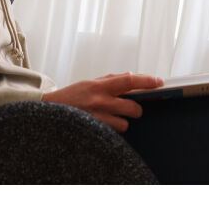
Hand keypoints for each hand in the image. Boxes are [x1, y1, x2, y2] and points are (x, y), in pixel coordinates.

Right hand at [41, 72, 161, 132]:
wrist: (49, 111)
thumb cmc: (71, 97)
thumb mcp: (90, 83)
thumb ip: (110, 80)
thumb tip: (130, 76)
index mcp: (100, 86)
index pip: (129, 81)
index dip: (146, 81)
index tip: (159, 82)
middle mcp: (101, 102)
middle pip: (133, 107)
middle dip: (136, 108)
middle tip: (129, 107)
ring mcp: (99, 119)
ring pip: (125, 124)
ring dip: (122, 121)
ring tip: (110, 117)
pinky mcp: (96, 131)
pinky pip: (114, 133)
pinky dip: (113, 130)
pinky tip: (103, 124)